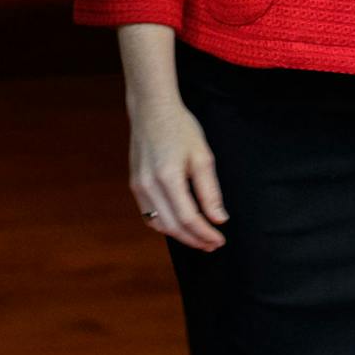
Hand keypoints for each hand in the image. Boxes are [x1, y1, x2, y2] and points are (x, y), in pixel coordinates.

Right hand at [128, 93, 226, 251]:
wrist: (152, 110)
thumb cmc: (180, 128)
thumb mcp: (202, 156)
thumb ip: (210, 191)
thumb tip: (219, 219)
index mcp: (168, 177)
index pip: (189, 218)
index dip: (205, 233)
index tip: (220, 239)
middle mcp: (149, 186)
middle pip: (173, 227)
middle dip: (195, 239)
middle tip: (213, 244)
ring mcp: (138, 186)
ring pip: (159, 224)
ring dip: (180, 236)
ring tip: (200, 238)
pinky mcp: (135, 184)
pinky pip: (149, 214)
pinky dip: (165, 225)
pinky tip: (180, 225)